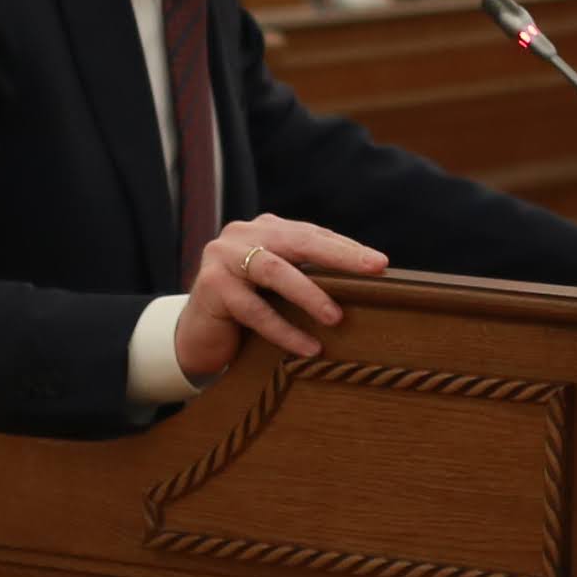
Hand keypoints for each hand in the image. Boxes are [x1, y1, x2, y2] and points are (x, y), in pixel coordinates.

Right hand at [172, 213, 387, 383]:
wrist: (196, 339)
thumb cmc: (247, 314)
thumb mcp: (277, 289)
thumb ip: (306, 275)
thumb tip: (364, 284)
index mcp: (263, 229)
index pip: (311, 234)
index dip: (345, 248)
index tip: (380, 263)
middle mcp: (242, 235)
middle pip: (298, 241)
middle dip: (340, 256)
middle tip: (374, 269)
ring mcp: (222, 257)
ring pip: (275, 270)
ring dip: (310, 294)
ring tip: (337, 318)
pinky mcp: (211, 287)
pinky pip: (254, 309)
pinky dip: (284, 330)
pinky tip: (308, 348)